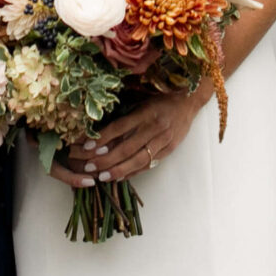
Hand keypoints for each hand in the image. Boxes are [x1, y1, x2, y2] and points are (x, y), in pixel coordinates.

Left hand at [47, 89, 204, 187]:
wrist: (189, 101)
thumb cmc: (162, 99)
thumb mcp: (143, 101)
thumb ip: (126, 116)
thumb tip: (101, 132)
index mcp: (145, 112)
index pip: (120, 127)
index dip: (102, 138)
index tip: (86, 147)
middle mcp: (154, 127)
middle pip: (127, 147)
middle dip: (106, 159)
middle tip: (88, 167)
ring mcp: (163, 140)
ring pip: (138, 159)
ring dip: (119, 170)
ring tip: (102, 176)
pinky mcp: (169, 149)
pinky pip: (149, 164)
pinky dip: (133, 172)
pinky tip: (120, 177)